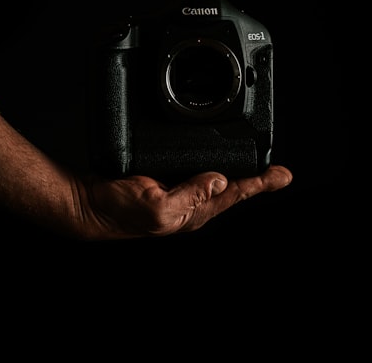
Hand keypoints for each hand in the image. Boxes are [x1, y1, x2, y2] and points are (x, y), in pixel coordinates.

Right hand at [76, 166, 292, 239]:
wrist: (88, 203)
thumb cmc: (117, 210)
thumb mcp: (157, 205)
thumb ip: (189, 193)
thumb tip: (219, 179)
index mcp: (193, 212)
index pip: (234, 193)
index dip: (260, 183)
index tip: (283, 175)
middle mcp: (190, 204)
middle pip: (231, 187)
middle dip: (257, 180)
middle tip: (281, 172)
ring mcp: (178, 193)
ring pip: (215, 179)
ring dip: (236, 171)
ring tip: (260, 167)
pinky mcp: (165, 181)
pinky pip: (194, 170)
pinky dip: (210, 162)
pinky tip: (216, 159)